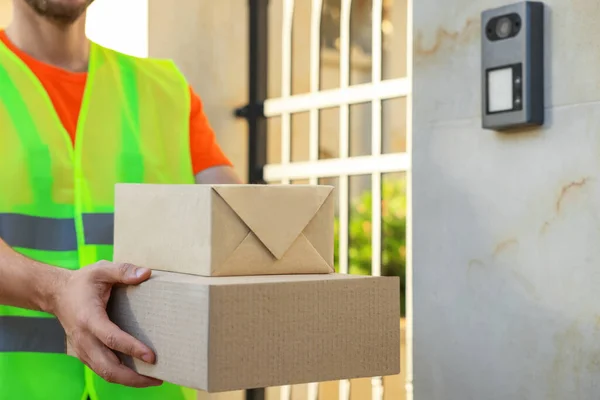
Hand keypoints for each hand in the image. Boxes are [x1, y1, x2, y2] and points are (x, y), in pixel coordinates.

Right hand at [51, 261, 162, 387]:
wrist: (56, 294)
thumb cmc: (82, 282)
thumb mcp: (101, 269)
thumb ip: (123, 270)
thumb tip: (146, 273)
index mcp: (88, 318)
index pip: (111, 339)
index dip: (132, 349)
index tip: (151, 356)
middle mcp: (84, 339)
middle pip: (108, 367)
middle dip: (133, 377)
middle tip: (158, 379)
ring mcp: (82, 349)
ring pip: (105, 373)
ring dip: (128, 381)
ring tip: (153, 380)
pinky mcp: (85, 354)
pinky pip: (102, 370)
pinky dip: (120, 376)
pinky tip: (138, 375)